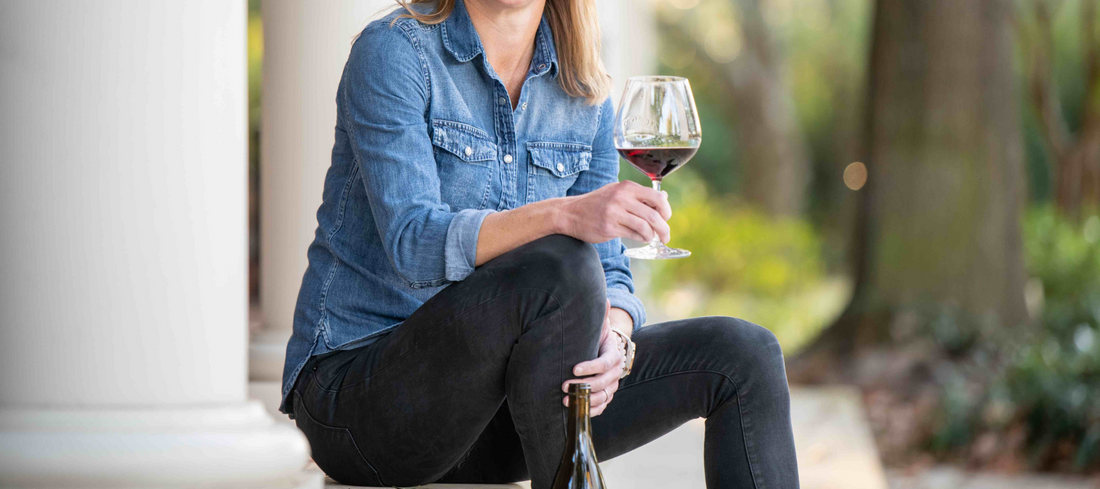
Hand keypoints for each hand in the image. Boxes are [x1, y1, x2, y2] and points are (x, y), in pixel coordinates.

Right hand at [557, 180, 671, 243]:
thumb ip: (640, 195)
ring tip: (651, 238)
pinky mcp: (609, 227)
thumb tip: (664, 197)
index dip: (666, 210)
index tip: (666, 218)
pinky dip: (641, 239)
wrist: (571, 213)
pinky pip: (634, 235)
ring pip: (645, 227)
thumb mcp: (618, 192)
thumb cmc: (597, 203)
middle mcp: (622, 197)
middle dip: (664, 228)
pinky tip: (640, 238)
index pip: (657, 197)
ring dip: (652, 236)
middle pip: (654, 214)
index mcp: (627, 187)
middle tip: (666, 236)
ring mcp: (615, 212)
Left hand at [563, 300, 624, 415]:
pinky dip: (590, 410)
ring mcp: (612, 385)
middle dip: (584, 385)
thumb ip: (600, 314)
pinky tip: (574, 410)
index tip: (574, 368)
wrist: (605, 349)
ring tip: (565, 400)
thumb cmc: (597, 336)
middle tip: (564, 385)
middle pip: (604, 382)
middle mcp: (616, 371)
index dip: (591, 366)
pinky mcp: (606, 395)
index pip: (606, 362)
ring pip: (603, 396)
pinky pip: (602, 406)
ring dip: (585, 400)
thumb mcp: (599, 324)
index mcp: (614, 353)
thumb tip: (603, 298)